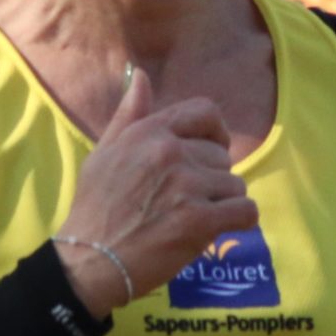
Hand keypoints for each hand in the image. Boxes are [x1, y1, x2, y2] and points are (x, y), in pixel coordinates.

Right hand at [54, 66, 256, 317]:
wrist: (89, 260)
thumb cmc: (94, 209)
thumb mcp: (104, 153)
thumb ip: (129, 115)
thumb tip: (141, 75)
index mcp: (149, 132)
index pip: (205, 111)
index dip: (215, 133)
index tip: (209, 154)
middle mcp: (170, 151)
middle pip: (222, 156)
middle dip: (212, 179)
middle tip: (186, 201)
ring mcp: (187, 185)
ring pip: (235, 186)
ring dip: (222, 204)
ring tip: (193, 219)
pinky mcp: (200, 220)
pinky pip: (246, 211)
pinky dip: (238, 222)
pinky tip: (217, 230)